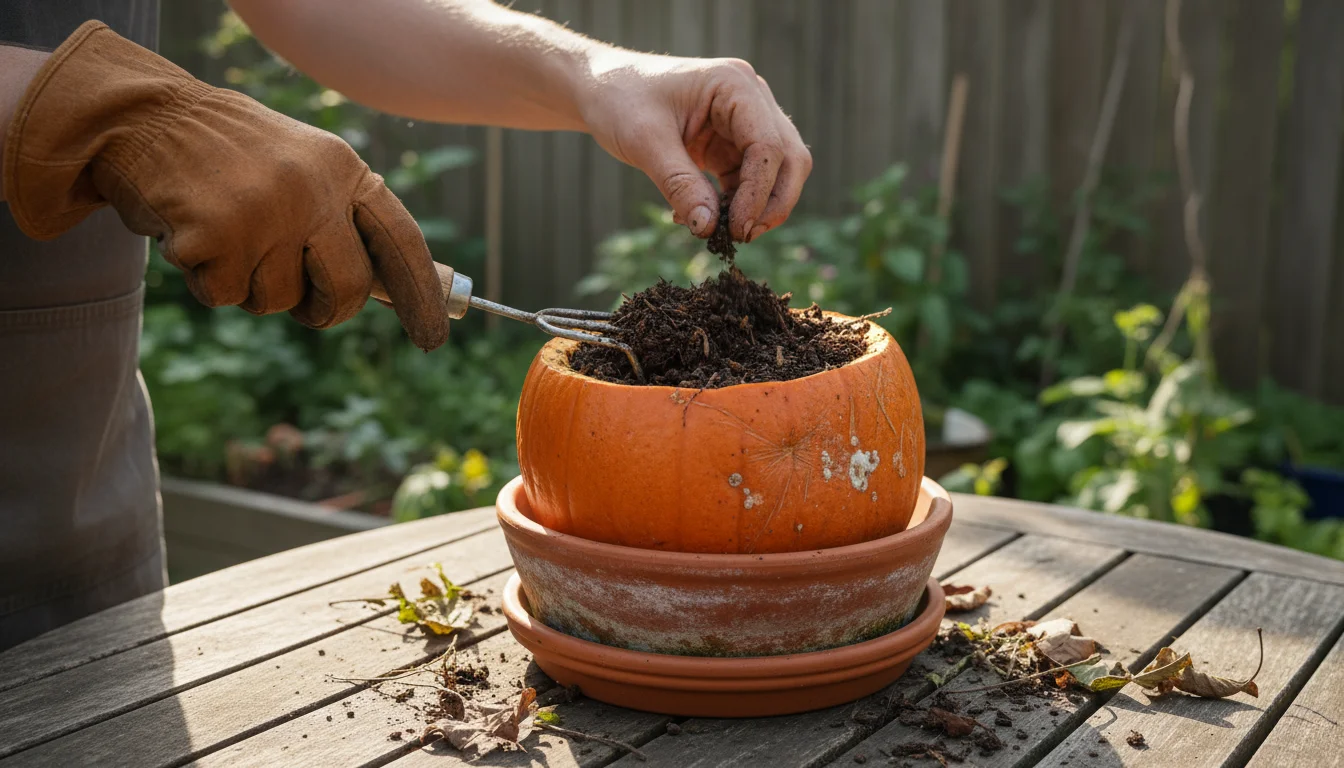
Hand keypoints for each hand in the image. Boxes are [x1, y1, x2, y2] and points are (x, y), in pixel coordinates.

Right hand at [3, 22, 448, 349]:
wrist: (148, 118)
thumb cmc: (233, 156)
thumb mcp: (303, 168)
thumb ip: (343, 220)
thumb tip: (390, 290)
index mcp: (344, 170)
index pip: (400, 240)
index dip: (421, 294)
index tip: (432, 337)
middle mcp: (314, 190)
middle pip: (348, 288)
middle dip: (327, 311)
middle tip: (307, 308)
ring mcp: (266, 213)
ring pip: (278, 301)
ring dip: (250, 286)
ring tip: (228, 235)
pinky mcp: (216, 237)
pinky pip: (225, 296)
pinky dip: (207, 281)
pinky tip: (195, 237)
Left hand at [578, 51, 810, 242]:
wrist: (600, 88)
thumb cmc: (619, 101)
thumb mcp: (645, 143)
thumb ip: (679, 185)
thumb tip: (709, 229)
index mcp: (734, 84)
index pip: (767, 144)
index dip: (759, 192)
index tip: (737, 228)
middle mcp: (750, 98)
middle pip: (789, 157)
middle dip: (772, 202)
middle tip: (743, 236)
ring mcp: (744, 119)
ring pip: (775, 171)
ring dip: (755, 206)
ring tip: (722, 232)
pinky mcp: (731, 142)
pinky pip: (748, 179)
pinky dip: (735, 204)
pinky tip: (705, 217)